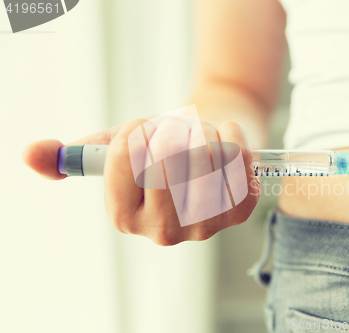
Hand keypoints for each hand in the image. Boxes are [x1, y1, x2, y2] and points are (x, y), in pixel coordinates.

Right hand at [23, 118, 259, 245]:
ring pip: (206, 152)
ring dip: (202, 130)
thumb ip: (75, 156)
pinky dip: (232, 135)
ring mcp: (205, 225)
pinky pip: (238, 155)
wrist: (207, 146)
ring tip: (199, 138)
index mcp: (125, 217)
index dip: (137, 132)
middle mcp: (163, 231)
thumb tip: (30, 154)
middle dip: (172, 130)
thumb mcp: (114, 149)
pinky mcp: (238, 211)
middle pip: (169, 156)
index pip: (127, 158)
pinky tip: (225, 144)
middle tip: (175, 134)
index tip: (145, 130)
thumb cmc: (159, 149)